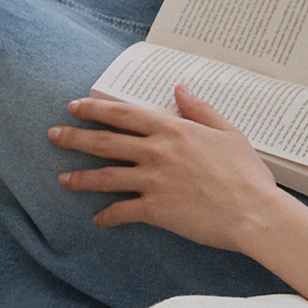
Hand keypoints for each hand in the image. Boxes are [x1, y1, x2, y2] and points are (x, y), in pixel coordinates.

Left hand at [47, 84, 291, 252]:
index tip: (75, 107)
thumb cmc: (247, 174)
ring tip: (62, 180)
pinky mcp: (156, 210)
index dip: (95, 109)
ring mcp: (153, 181)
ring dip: (81, 178)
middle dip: (74, 137)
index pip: (123, 114)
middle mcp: (156, 152)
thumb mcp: (227, 132)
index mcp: (172, 130)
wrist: (255, 212)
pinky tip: (98, 219)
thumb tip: (180, 88)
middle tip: (53, 135)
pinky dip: (108, 216)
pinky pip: (122, 212)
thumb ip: (200, 110)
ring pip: (106, 176)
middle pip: (104, 142)